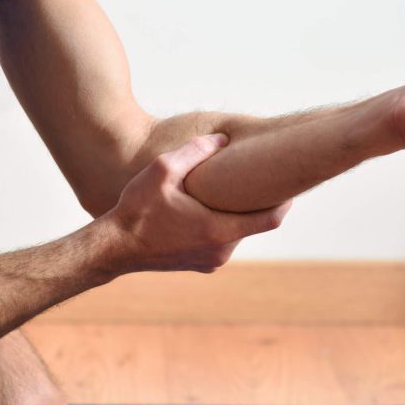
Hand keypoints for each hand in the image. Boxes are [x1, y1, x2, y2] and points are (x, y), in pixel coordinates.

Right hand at [101, 134, 291, 273]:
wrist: (114, 248)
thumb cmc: (136, 209)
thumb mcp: (162, 170)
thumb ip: (195, 151)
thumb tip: (223, 139)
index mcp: (218, 230)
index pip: (272, 218)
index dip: (286, 200)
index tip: (291, 182)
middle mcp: (220, 251)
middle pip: (254, 223)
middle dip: (256, 201)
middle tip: (257, 178)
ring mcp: (211, 261)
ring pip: (237, 232)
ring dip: (235, 213)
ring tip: (229, 190)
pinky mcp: (201, 265)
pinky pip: (221, 242)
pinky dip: (220, 225)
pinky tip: (206, 209)